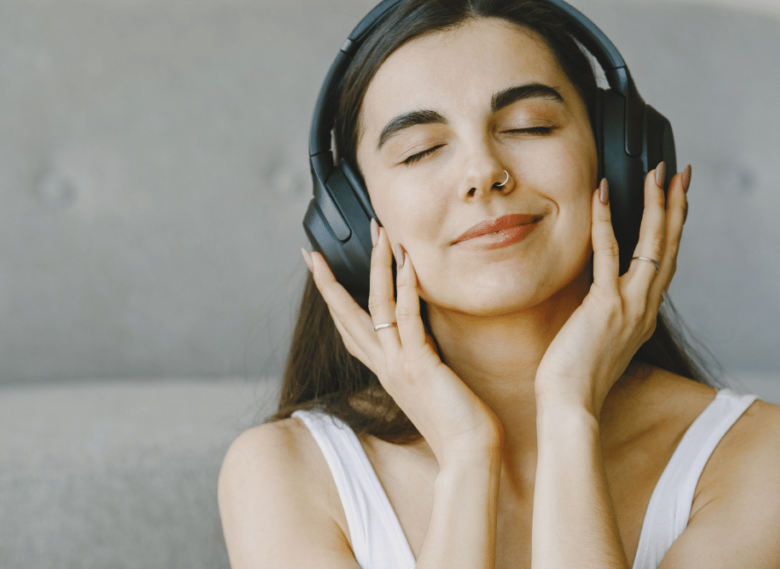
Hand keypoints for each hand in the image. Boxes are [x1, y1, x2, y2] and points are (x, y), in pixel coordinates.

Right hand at [304, 222, 501, 458]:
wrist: (467, 453)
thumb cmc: (457, 423)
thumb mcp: (430, 387)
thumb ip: (420, 363)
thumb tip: (422, 347)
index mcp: (385, 370)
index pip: (349, 330)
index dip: (332, 302)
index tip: (317, 275)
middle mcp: (385, 365)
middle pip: (346, 315)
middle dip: (329, 282)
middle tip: (311, 252)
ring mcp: (399, 364)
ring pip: (376, 307)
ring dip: (376, 267)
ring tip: (377, 234)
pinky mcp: (419, 364)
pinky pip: (406, 318)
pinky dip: (404, 287)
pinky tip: (406, 262)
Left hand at [534, 163, 690, 414]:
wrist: (571, 404)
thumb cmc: (574, 377)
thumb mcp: (597, 340)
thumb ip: (602, 315)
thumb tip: (592, 299)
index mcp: (643, 316)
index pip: (664, 263)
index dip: (673, 229)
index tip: (676, 201)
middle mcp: (644, 308)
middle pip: (669, 247)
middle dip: (675, 206)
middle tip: (680, 173)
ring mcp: (629, 306)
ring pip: (652, 245)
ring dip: (656, 204)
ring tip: (657, 173)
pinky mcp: (605, 305)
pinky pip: (608, 253)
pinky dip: (605, 220)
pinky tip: (602, 194)